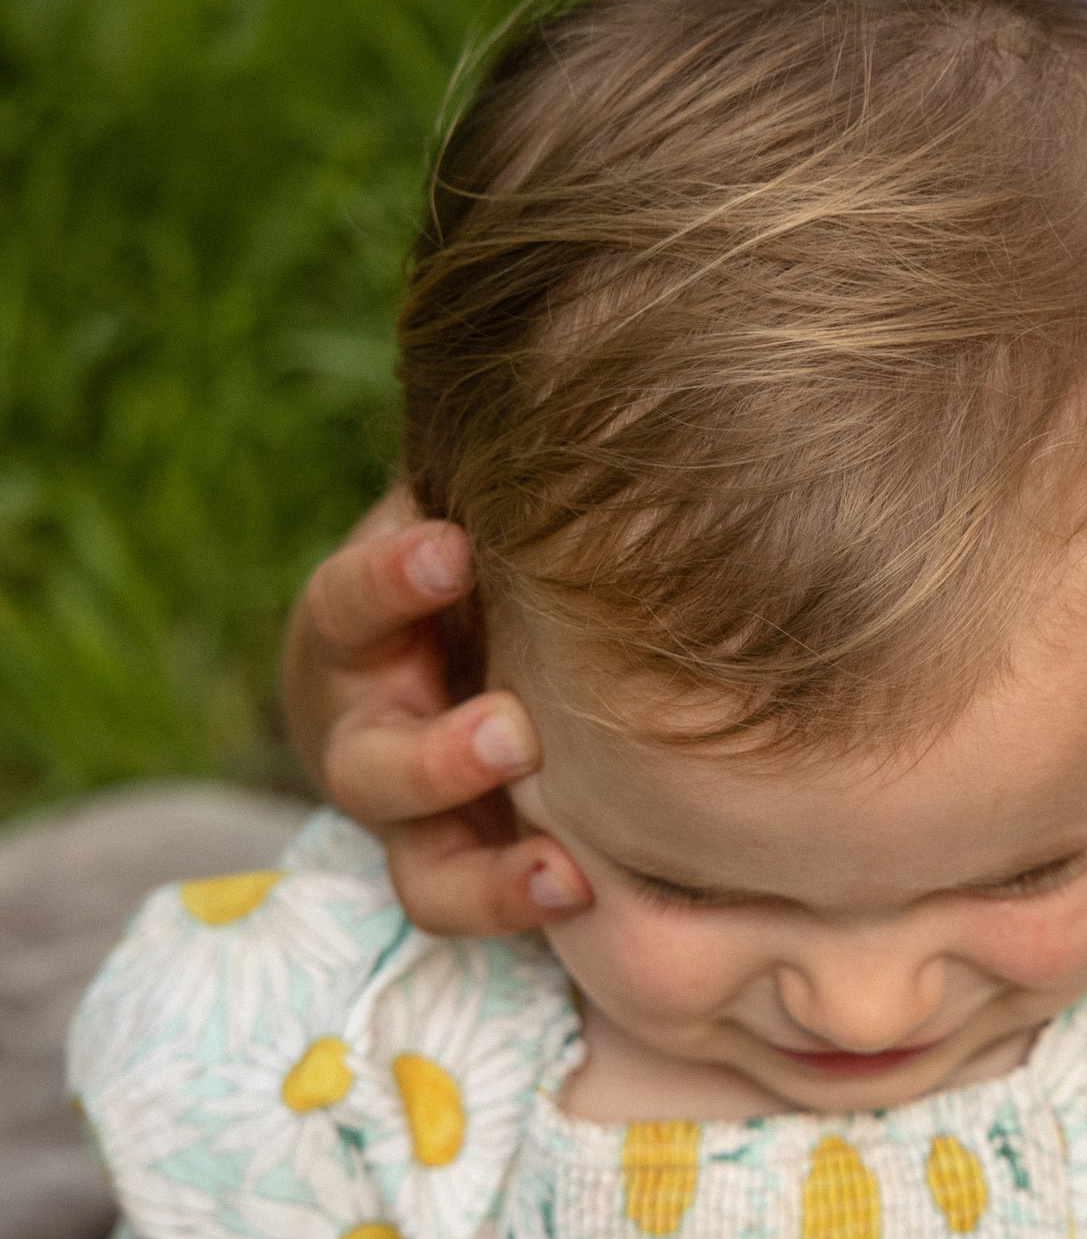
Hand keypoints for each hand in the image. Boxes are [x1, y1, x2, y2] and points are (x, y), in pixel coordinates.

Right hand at [282, 489, 589, 933]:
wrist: (508, 648)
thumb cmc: (495, 566)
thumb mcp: (479, 519)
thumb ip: (501, 477)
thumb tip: (585, 334)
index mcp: (361, 630)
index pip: (350, 605)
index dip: (390, 578)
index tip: (450, 546)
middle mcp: (368, 727)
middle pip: (368, 759)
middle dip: (438, 755)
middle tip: (515, 733)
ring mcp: (413, 814)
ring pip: (416, 861)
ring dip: (482, 867)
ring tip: (561, 867)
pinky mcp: (460, 866)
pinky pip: (469, 901)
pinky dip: (516, 903)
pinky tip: (582, 891)